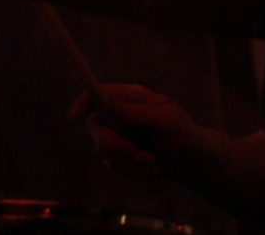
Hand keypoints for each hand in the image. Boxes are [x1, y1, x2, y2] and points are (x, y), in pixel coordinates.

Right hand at [69, 83, 199, 177]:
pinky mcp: (119, 156)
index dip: (82, 102)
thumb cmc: (183, 132)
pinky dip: (133, 171)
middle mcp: (120, 114)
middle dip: (112, 144)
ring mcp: (118, 135)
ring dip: (128, 160)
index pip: (98, 93)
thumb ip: (138, 113)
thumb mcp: (166, 119)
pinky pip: (114, 167)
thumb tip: (110, 104)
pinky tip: (150, 166)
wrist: (190, 160)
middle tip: (133, 151)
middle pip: (95, 126)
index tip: (74, 117)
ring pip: (103, 151)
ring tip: (151, 159)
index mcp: (131, 98)